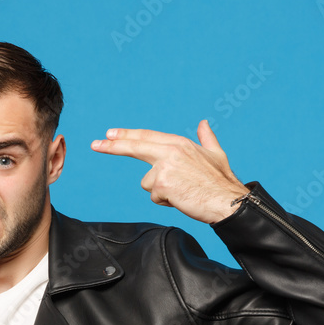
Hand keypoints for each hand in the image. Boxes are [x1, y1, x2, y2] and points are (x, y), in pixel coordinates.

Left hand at [90, 120, 249, 223]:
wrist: (228, 200)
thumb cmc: (222, 181)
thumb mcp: (215, 154)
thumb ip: (206, 138)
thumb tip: (203, 123)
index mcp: (179, 143)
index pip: (146, 137)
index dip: (127, 135)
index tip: (110, 134)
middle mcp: (170, 151)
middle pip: (134, 147)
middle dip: (112, 146)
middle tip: (95, 144)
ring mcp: (165, 166)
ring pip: (147, 182)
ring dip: (161, 191)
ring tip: (182, 191)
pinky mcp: (162, 184)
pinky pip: (155, 196)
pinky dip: (166, 201)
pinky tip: (182, 198)